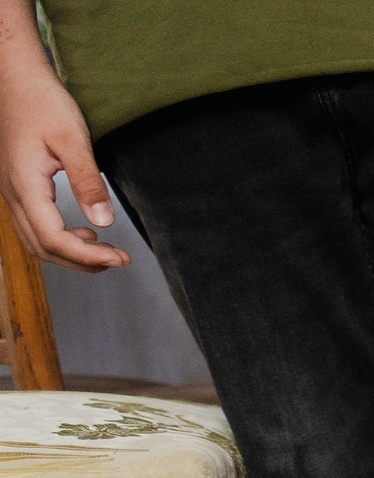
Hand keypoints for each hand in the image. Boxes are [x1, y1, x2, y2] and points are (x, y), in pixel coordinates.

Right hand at [0, 60, 123, 269]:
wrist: (16, 79)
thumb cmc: (43, 102)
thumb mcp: (72, 139)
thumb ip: (88, 181)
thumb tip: (103, 221)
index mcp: (25, 185)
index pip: (54, 239)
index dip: (87, 256)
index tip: (120, 257)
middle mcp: (13, 193)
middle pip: (42, 247)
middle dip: (81, 261)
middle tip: (118, 259)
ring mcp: (12, 190)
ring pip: (35, 240)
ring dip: (70, 253)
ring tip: (105, 251)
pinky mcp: (18, 185)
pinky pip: (34, 224)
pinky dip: (59, 237)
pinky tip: (85, 232)